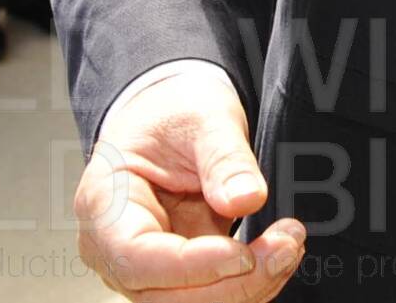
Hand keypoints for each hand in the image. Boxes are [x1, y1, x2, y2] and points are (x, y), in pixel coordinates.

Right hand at [75, 71, 305, 301]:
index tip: (243, 254)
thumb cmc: (174, 111)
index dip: (191, 266)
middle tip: (286, 246)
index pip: (136, 257)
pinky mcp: (178, 272)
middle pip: (163, 295)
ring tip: (289, 245)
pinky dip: (249, 282)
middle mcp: (115, 247)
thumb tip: (246, 200)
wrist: (171, 112)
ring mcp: (146, 266)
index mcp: (106, 203)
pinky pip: (211, 293)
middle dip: (230, 284)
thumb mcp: (205, 116)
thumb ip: (224, 157)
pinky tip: (279, 252)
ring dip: (246, 287)